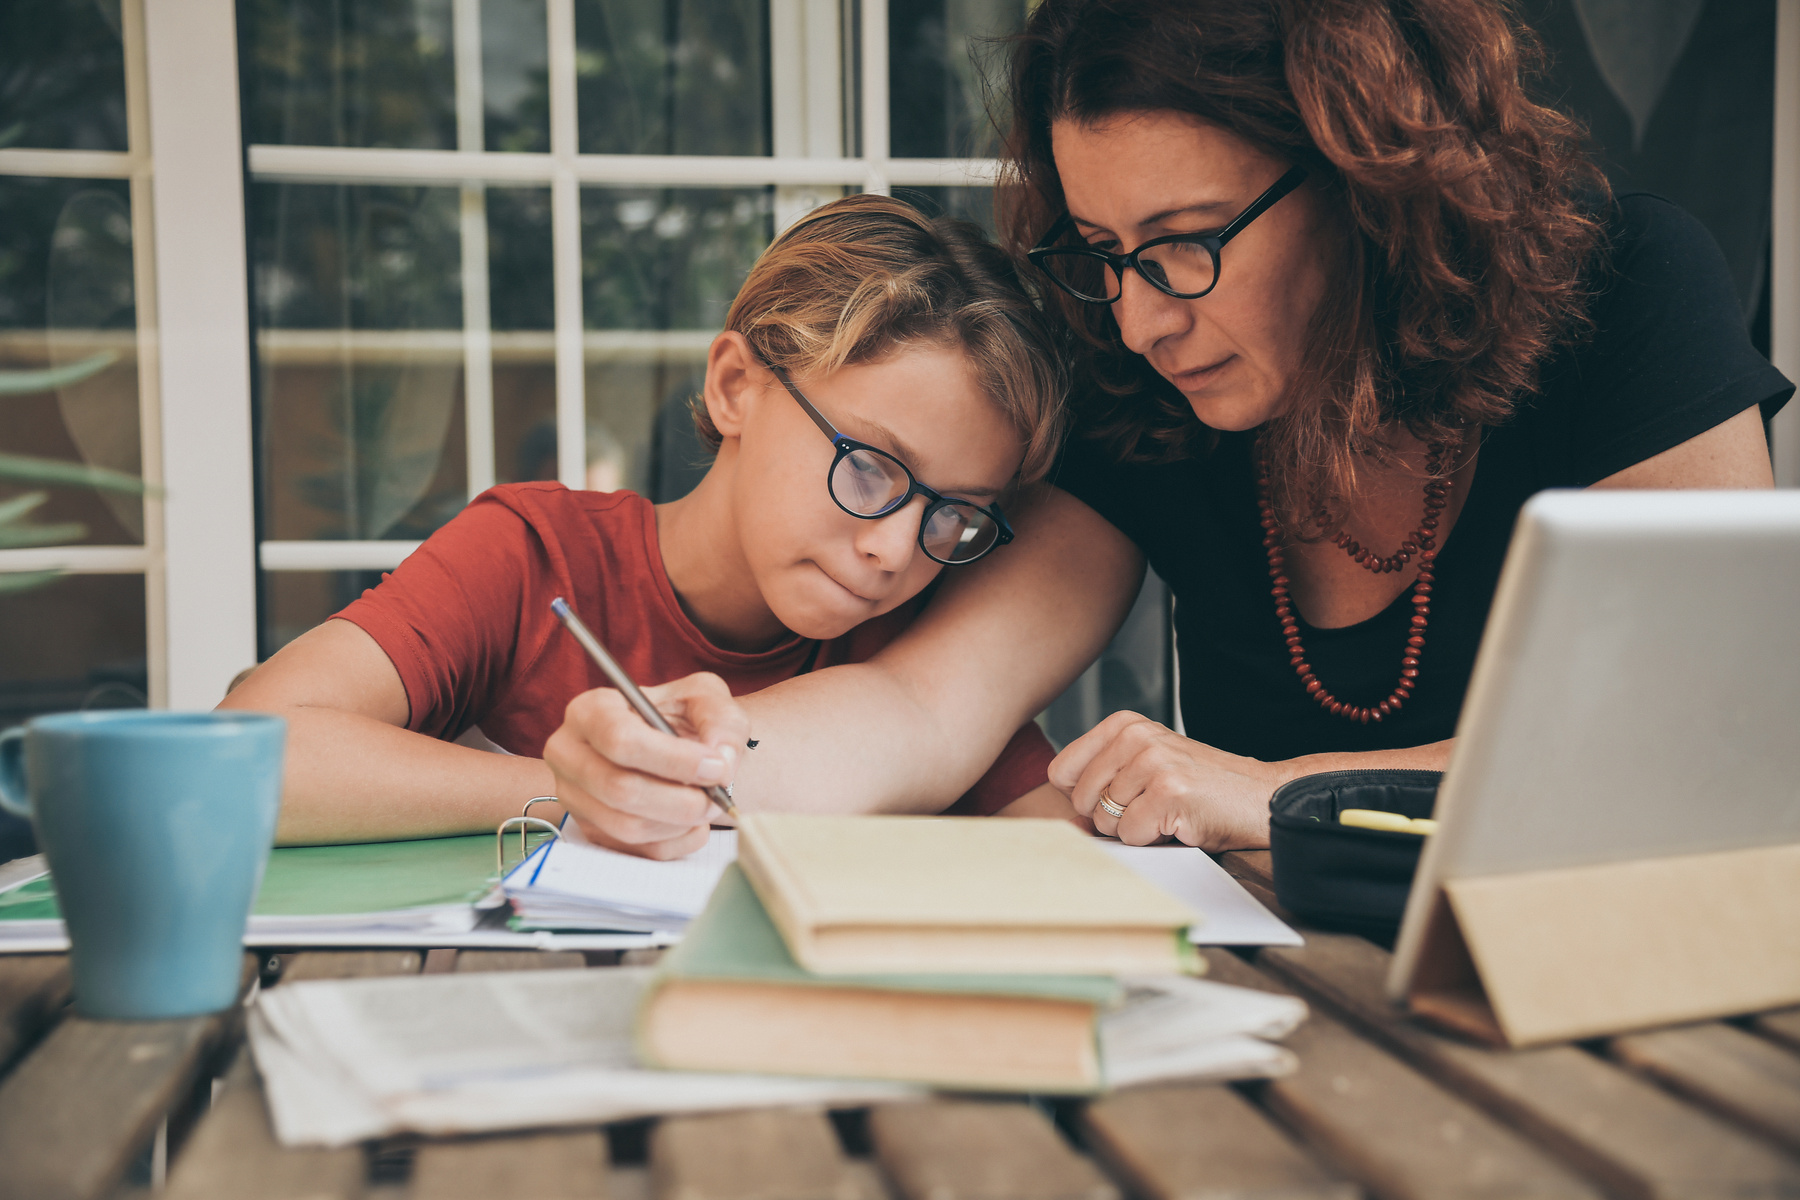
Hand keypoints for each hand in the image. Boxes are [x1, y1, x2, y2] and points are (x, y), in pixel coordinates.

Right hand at [542, 672, 749, 859]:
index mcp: (590, 711)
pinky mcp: (593, 831)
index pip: (620, 740)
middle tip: (718, 796)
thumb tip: (720, 760)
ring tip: (709, 804)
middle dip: (680, 799)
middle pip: (620, 789)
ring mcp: (576, 798)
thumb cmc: (683, 717)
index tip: (716, 767)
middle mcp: (570, 755)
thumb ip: (720, 720)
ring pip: (628, 826)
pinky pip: (638, 850)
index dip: (673, 759)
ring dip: (681, 822)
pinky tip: (693, 820)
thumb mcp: (705, 697)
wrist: (675, 746)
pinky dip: (677, 840)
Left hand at [1048, 712, 1285, 849]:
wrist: (1262, 797)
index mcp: (1124, 725)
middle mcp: (1135, 737)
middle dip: (1110, 817)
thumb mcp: (1146, 768)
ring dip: (1134, 829)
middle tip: (1150, 806)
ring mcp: (1153, 762)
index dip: (1083, 796)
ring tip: (1167, 812)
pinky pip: (1131, 835)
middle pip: (1080, 799)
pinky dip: (1152, 839)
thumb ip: (1102, 782)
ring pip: (1104, 820)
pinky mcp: (1168, 791)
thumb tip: (1063, 821)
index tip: (1118, 795)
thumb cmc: (1202, 788)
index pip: (1061, 771)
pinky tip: (1179, 822)